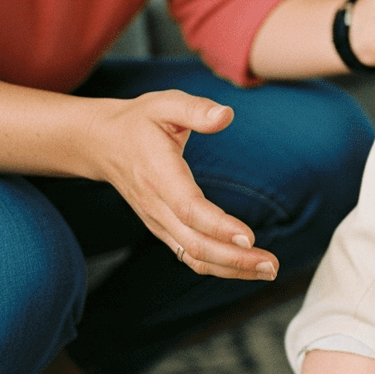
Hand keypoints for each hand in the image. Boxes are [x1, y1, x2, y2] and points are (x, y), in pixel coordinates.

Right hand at [87, 90, 278, 279]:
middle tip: (272, 264)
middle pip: (195, 243)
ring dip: (231, 268)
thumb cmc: (139, 121)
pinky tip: (246, 266)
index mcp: (159, 174)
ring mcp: (158, 221)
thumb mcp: (165, 103)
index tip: (249, 237)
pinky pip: (189, 254)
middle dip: (235, 258)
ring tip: (268, 270)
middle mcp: (156, 205)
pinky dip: (218, 265)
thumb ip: (196, 109)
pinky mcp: (163, 228)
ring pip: (193, 255)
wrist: (102, 143)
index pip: (189, 208)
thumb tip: (225, 115)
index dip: (218, 226)